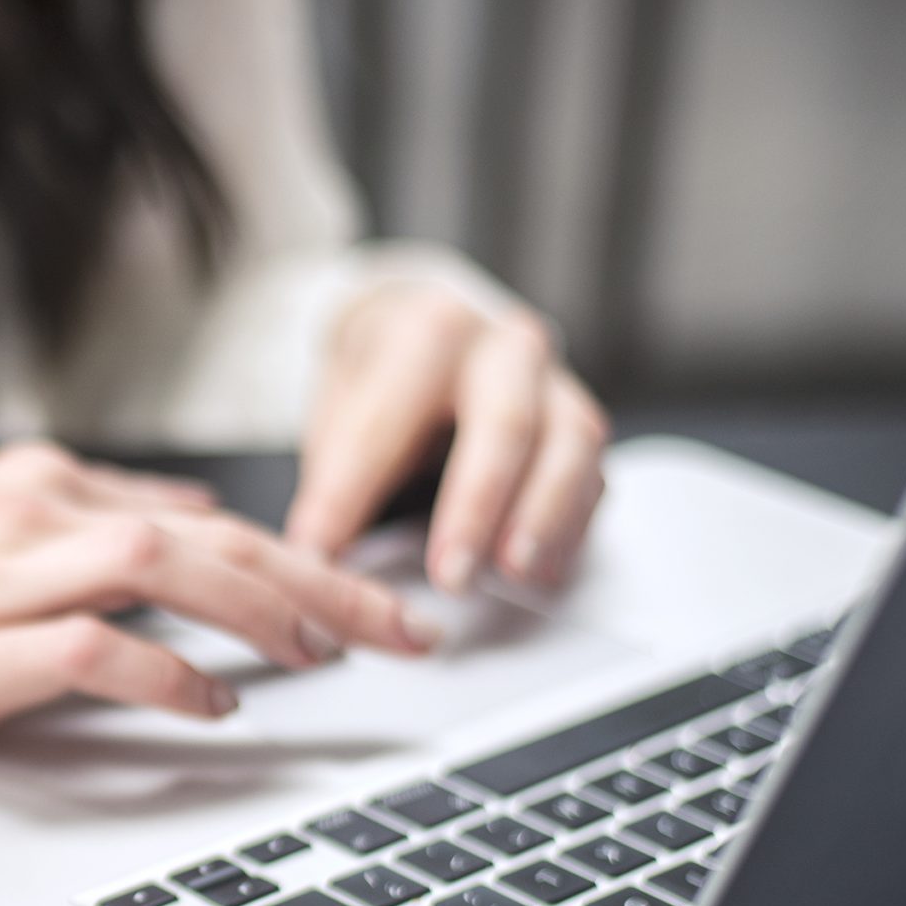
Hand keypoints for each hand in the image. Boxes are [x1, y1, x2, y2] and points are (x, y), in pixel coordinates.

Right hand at [0, 441, 439, 740]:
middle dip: (323, 582)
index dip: (301, 556)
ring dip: (262, 613)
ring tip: (326, 655)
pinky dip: (164, 677)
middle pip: (210, 538)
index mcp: (34, 482)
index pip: (199, 515)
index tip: (369, 596)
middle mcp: (28, 515)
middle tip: (405, 629)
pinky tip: (211, 705)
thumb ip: (80, 513)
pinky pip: (93, 653)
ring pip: (165, 571)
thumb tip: (192, 522)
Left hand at [285, 281, 608, 592]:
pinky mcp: (579, 422)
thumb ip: (331, 483)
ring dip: (544, 518)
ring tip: (514, 576)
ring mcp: (553, 380)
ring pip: (571, 445)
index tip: (320, 556)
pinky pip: (592, 474)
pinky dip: (570, 527)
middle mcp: (502, 347)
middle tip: (449, 579)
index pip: (387, 424)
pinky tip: (541, 572)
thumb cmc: (380, 380)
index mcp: (426, 332)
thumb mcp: (338, 413)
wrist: (426, 327)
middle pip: (505, 425)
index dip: (349, 498)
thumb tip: (313, 565)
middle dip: (476, 508)